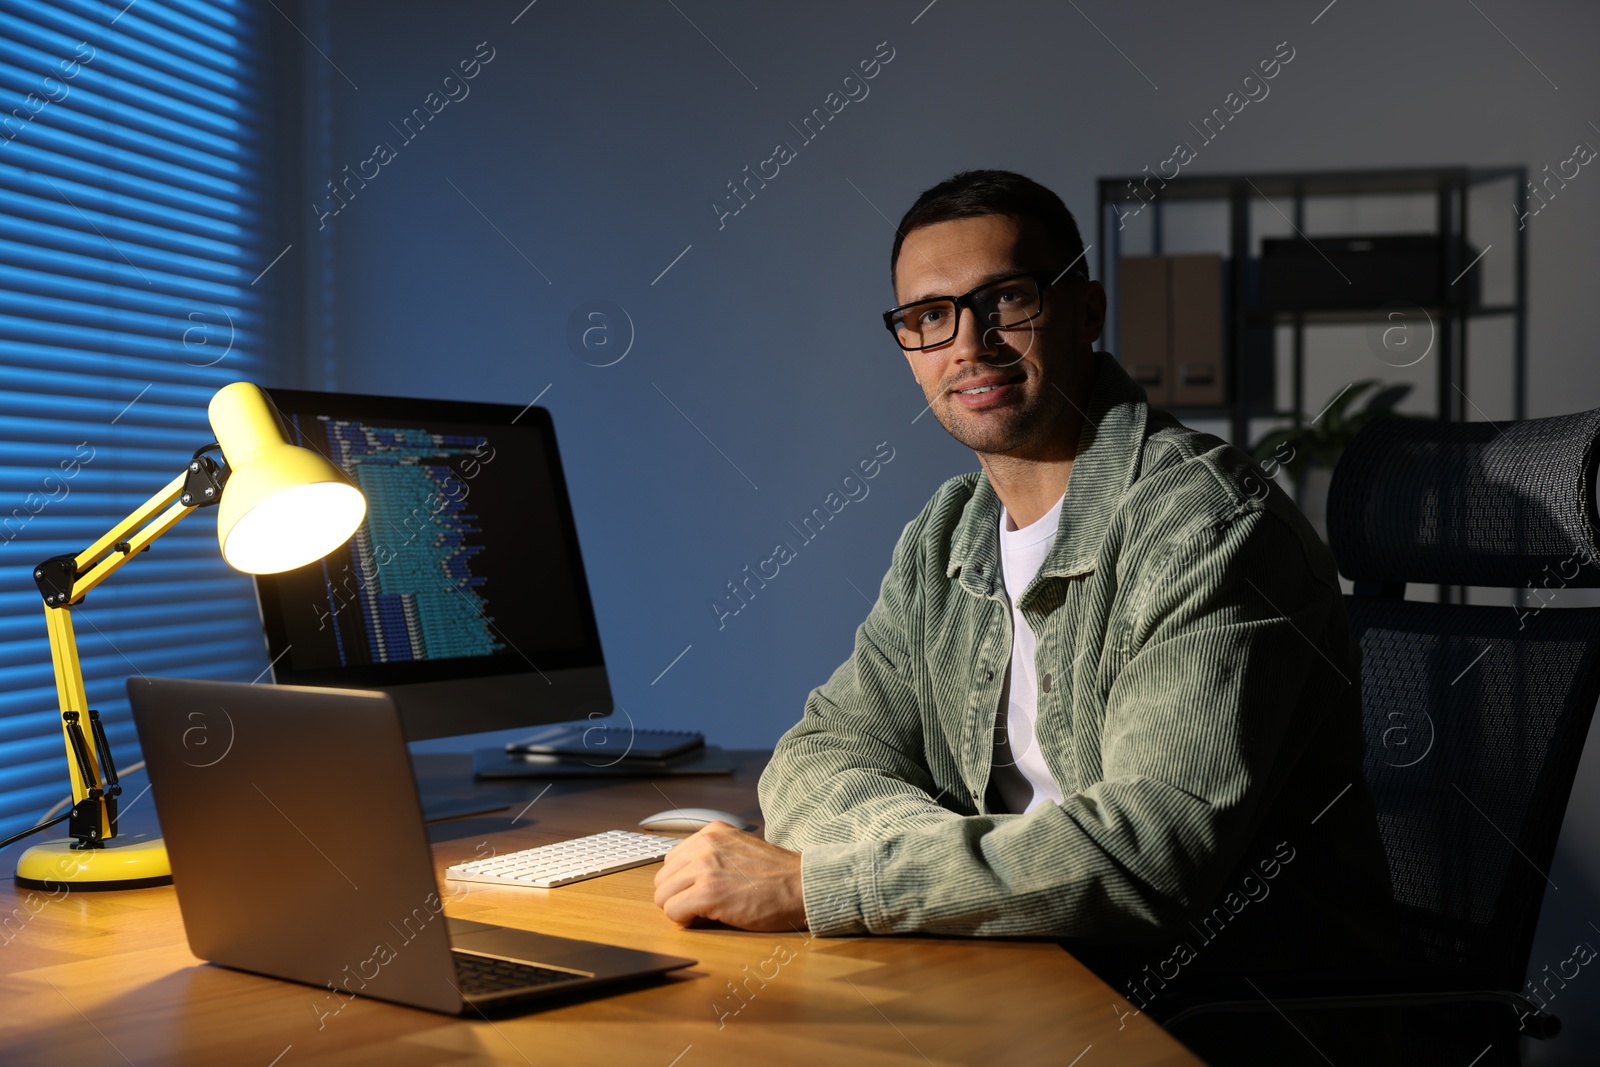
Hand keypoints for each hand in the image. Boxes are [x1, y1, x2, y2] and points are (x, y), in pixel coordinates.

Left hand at [652, 822, 807, 931]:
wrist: (801, 886)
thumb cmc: (776, 875)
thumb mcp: (739, 849)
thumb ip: (712, 855)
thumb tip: (683, 878)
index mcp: (712, 832)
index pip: (672, 860)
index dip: (684, 881)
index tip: (700, 890)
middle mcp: (704, 844)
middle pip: (663, 878)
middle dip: (678, 895)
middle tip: (702, 905)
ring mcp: (704, 868)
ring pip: (663, 896)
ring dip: (681, 908)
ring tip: (707, 911)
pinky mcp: (708, 893)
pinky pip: (673, 911)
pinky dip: (685, 920)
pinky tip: (708, 918)